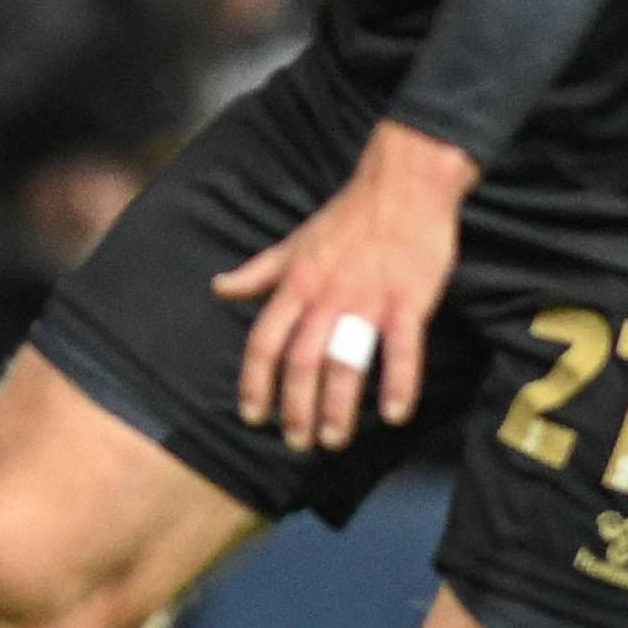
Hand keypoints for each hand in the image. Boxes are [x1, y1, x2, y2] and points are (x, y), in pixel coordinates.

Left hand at [212, 118, 478, 453]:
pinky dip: (398, 384)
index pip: (263, 342)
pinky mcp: (409, 301)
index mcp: (295, 284)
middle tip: (297, 443)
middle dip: (294, 409)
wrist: (403, 185)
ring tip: (333, 439)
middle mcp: (325, 297)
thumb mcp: (293, 243)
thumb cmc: (347, 217)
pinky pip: (401, 350)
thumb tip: (219, 288)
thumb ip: (258, 273)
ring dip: (337, 408)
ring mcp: (367, 300)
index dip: (254, 383)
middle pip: (300, 363)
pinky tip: (393, 415)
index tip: (252, 416)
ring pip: (344, 363)